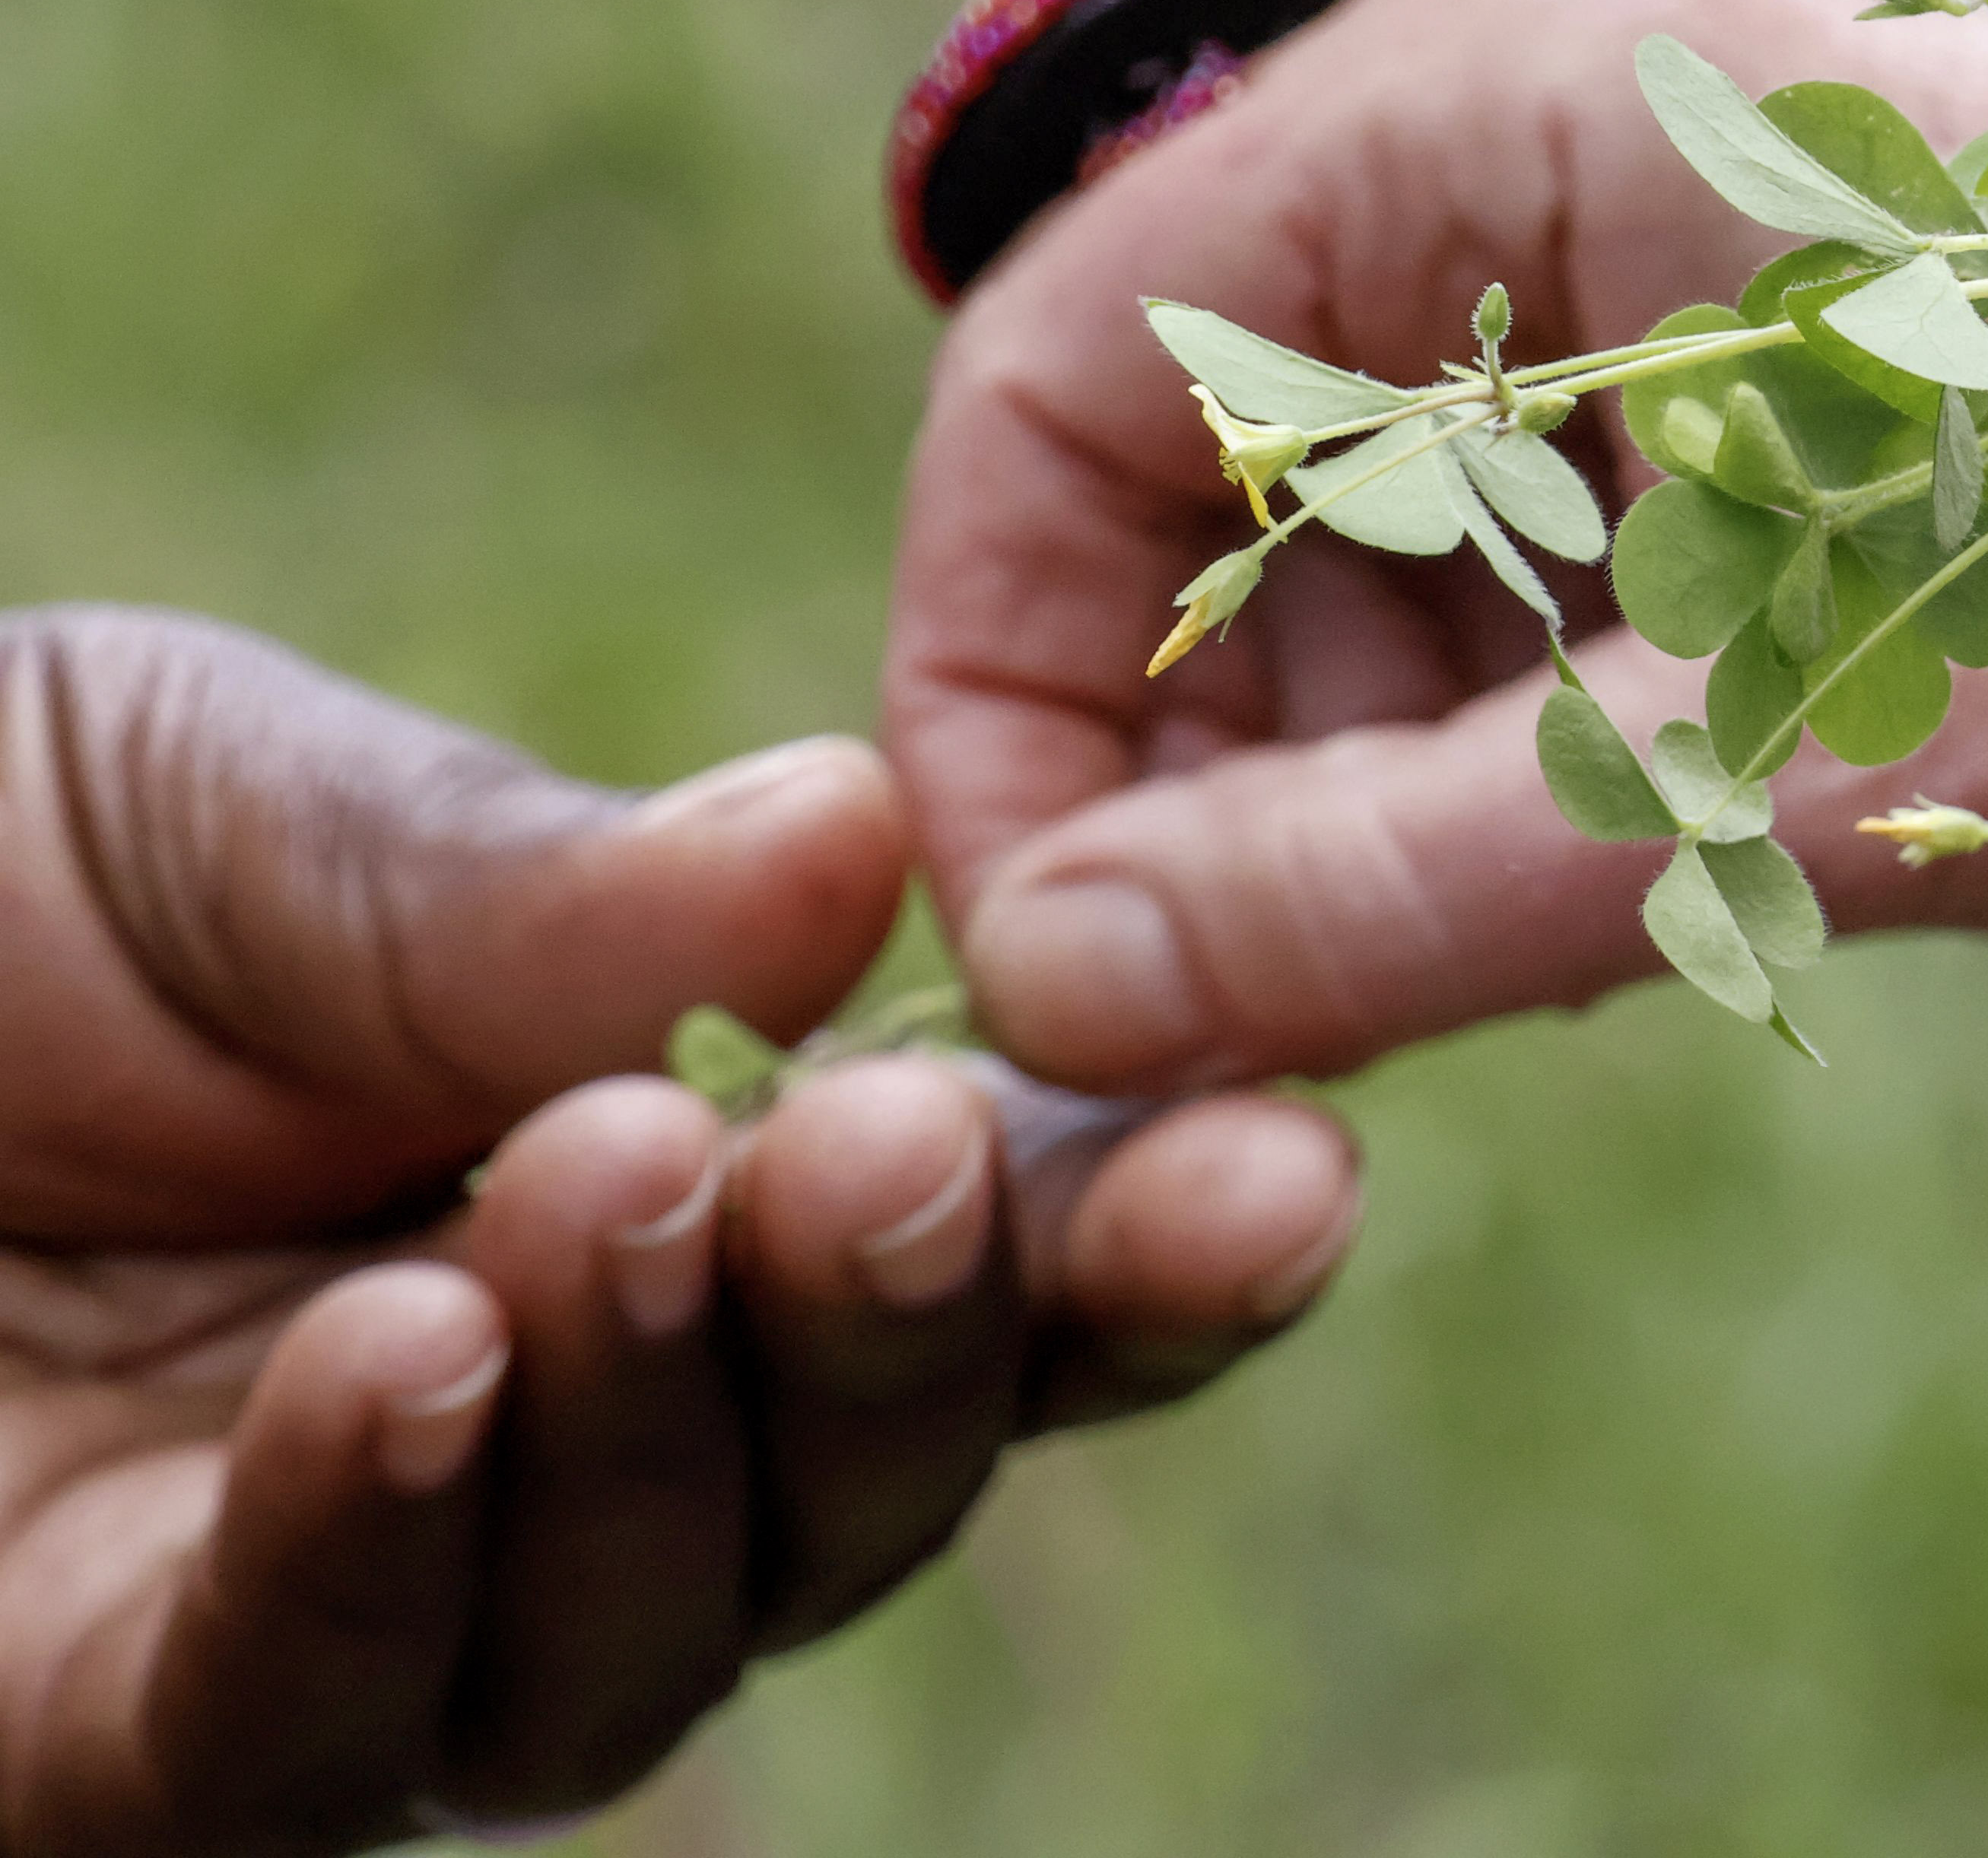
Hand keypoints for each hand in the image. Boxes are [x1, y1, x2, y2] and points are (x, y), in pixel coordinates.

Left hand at [0, 607, 1360, 1857]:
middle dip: (929, 1333)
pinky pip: (314, 1714)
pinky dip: (396, 1536)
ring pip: (639, 1635)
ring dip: (677, 1423)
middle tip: (891, 1158)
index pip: (971, 1252)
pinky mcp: (116, 1762)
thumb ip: (535, 891)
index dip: (1142, 1228)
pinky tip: (419, 1357)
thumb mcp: (228, 809)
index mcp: (652, 1187)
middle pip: (854, 1486)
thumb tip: (873, 849)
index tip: (1288, 1149)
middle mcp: (555, 1442)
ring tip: (632, 1190)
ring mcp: (347, 1624)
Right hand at [890, 0, 1987, 1090]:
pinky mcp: (1805, 270)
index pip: (1076, 361)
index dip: (1014, 679)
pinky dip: (1548, 669)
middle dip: (1233, 726)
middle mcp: (1591, 43)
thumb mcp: (1749, 771)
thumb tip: (1062, 993)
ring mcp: (1706, 142)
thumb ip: (1367, 887)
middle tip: (1293, 1001)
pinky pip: (1566, 471)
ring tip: (1499, 933)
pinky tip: (1630, 830)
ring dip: (1394, 723)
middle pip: (1224, 420)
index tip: (1059, 946)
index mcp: (1534, 59)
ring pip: (1394, 466)